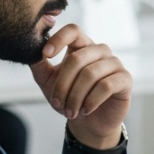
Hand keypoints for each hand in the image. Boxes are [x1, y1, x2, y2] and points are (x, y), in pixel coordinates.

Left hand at [31, 24, 132, 147]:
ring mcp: (114, 63)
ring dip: (75, 97)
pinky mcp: (125, 79)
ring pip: (90, 74)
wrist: (89, 123)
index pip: (73, 30)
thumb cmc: (69, 98)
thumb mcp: (47, 81)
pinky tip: (85, 110)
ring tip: (70, 112)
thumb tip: (29, 47)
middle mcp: (100, 51)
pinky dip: (91, 101)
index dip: (59, 39)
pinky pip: (106, 86)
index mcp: (81, 46)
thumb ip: (38, 63)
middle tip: (56, 103)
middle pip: (77, 58)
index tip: (46, 54)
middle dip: (63, 84)